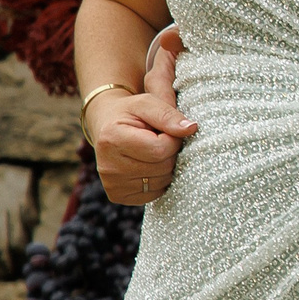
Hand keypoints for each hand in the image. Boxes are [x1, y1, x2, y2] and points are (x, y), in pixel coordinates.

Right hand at [91, 53, 195, 203]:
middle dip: (169, 153)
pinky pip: (154, 194)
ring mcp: (112, 184)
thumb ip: (169, 114)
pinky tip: (147, 165)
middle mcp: (107, 166)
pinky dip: (158, 180)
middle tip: (158, 140)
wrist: (108, 126)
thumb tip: (191, 128)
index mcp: (112, 139)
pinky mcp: (118, 196)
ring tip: (151, 152)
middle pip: (162, 168)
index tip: (165, 131)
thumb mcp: (147, 104)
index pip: (160, 150)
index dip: (172, 140)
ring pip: (161, 182)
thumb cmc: (131, 113)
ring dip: (165, 167)